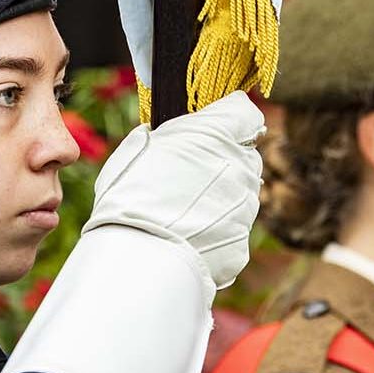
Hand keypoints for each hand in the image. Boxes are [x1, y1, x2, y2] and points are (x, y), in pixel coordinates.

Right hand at [84, 91, 265, 287]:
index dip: (229, 120)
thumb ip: (158, 137)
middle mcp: (241, 166)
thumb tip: (155, 134)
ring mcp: (246, 206)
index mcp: (216, 133)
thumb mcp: (134, 151)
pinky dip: (215, 232)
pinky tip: (186, 239)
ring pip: (240, 194)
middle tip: (188, 175)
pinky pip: (233, 230)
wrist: (139, 260)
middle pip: (244, 155)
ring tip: (180, 213)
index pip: (245, 112)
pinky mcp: (242, 242)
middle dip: (223, 161)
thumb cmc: (128, 198)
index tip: (212, 128)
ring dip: (219, 198)